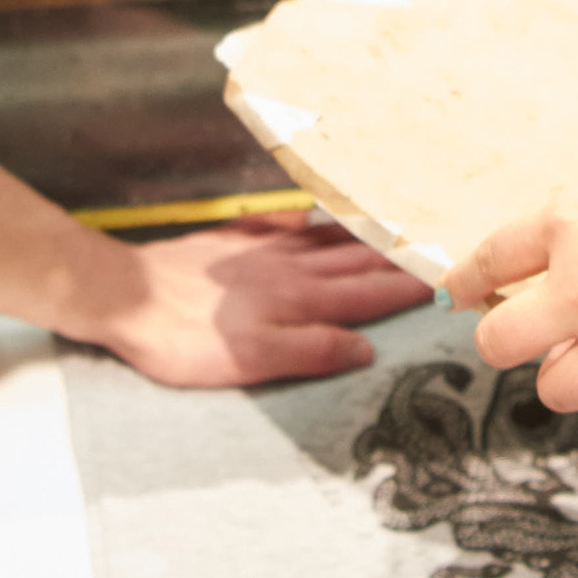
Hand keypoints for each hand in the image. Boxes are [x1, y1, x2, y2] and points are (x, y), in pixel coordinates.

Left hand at [72, 211, 430, 386]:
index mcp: (300, 300)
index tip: (449, 279)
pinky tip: (313, 216)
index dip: (407, 290)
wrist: (127, 295)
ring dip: (362, 236)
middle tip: (437, 244)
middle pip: (355, 262)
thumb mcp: (254, 361)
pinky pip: (281, 226)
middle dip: (399, 256)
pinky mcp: (232, 243)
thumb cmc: (187, 340)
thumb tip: (366, 348)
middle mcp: (289, 270)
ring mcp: (261, 251)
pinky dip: (307, 221)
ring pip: (324, 240)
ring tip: (394, 226)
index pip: (367, 295)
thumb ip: (313, 351)